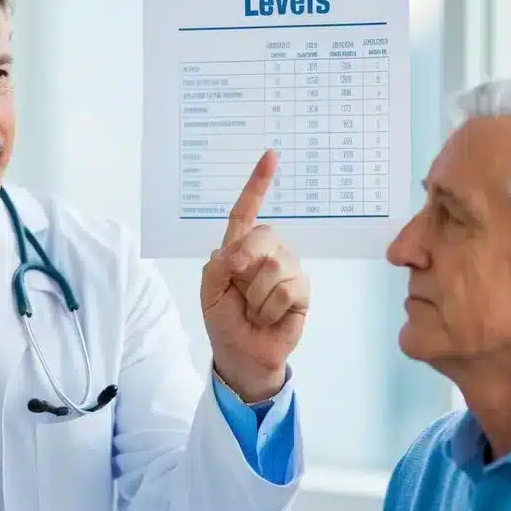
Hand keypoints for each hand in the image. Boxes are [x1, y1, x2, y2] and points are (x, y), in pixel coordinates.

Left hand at [200, 150, 309, 401]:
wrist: (240, 354)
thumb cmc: (223, 320)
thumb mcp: (208, 291)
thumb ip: (217, 265)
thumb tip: (239, 252)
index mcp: (238, 246)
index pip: (247, 210)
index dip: (258, 184)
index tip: (270, 156)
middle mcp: (265, 252)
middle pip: (265, 236)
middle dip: (246, 262)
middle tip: (238, 286)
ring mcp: (287, 269)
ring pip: (276, 266)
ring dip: (256, 296)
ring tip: (253, 309)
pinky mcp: (301, 290)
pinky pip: (288, 289)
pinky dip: (270, 308)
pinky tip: (268, 317)